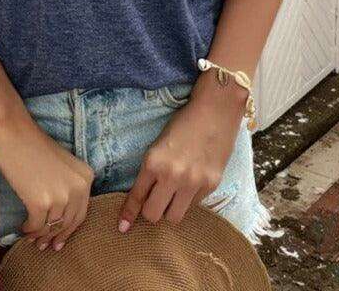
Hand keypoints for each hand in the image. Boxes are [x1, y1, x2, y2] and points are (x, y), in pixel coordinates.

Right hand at [0, 113, 94, 251]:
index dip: (69, 229)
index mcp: (86, 176)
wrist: (13, 132)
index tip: (60, 240)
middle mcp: (78, 187)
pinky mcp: (40, 202)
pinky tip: (23, 228)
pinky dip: (29, 230)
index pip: (81, 212)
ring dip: (40, 235)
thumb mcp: (61, 166)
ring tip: (32, 239)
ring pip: (51, 226)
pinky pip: (36, 225)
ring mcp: (60, 196)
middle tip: (45, 246)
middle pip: (68, 222)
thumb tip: (59, 219)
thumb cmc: (33, 145)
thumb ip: (66, 187)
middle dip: (56, 236)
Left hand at [118, 71, 247, 231]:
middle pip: (153, 214)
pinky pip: (193, 206)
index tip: (122, 227)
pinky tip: (190, 184)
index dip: (128, 214)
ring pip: (174, 217)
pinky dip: (188, 200)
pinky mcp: (211, 185)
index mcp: (153, 162)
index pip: (137, 196)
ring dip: (169, 210)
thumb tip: (145, 195)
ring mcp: (193, 183)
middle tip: (153, 202)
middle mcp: (172, 176)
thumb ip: (152, 169)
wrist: (215, 111)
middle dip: (150, 212)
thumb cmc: (184, 123)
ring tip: (172, 197)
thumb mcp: (159, 143)